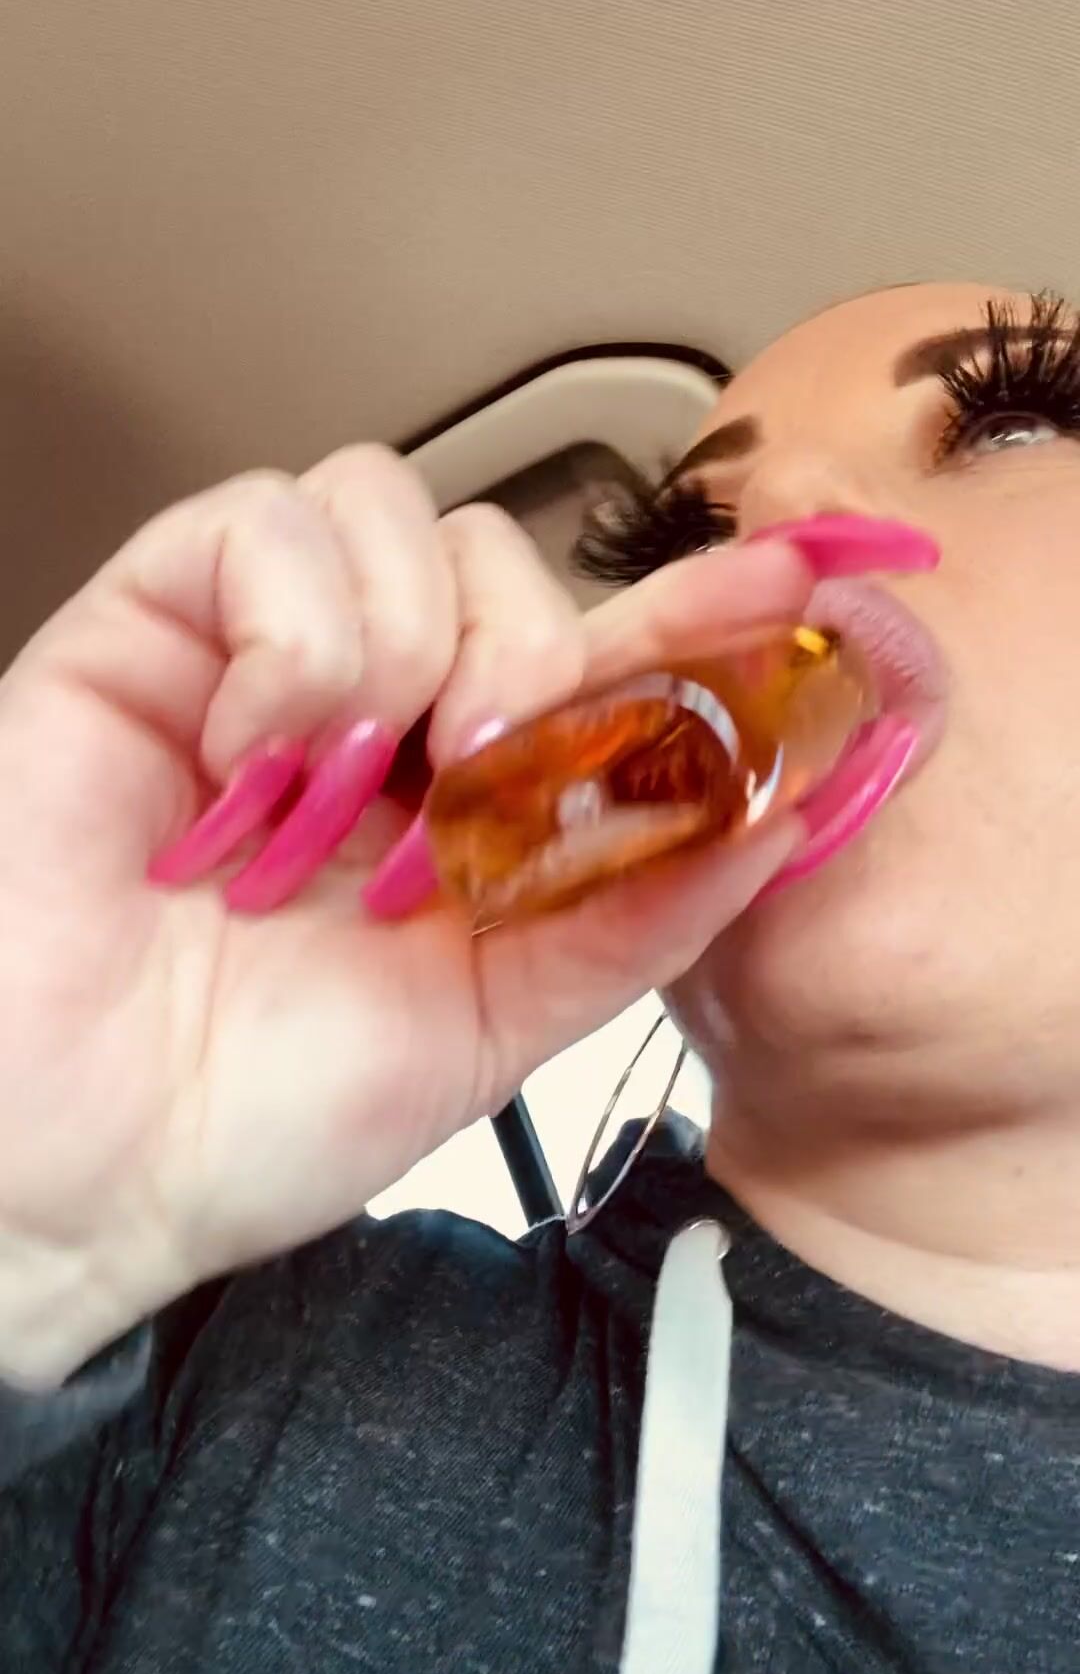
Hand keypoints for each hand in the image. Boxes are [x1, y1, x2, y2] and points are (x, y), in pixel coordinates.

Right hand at [0, 446, 815, 1386]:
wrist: (78, 1164)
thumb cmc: (256, 1111)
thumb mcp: (493, 1025)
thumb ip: (630, 913)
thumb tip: (774, 810)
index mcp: (462, 801)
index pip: (593, 655)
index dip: (687, 612)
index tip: (782, 590)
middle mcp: (371, 717)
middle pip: (501, 555)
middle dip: (527, 649)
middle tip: (487, 774)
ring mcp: (258, 661)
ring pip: (387, 509)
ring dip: (406, 641)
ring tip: (350, 789)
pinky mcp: (150, 629)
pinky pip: (260, 524)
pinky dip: (291, 632)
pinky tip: (259, 749)